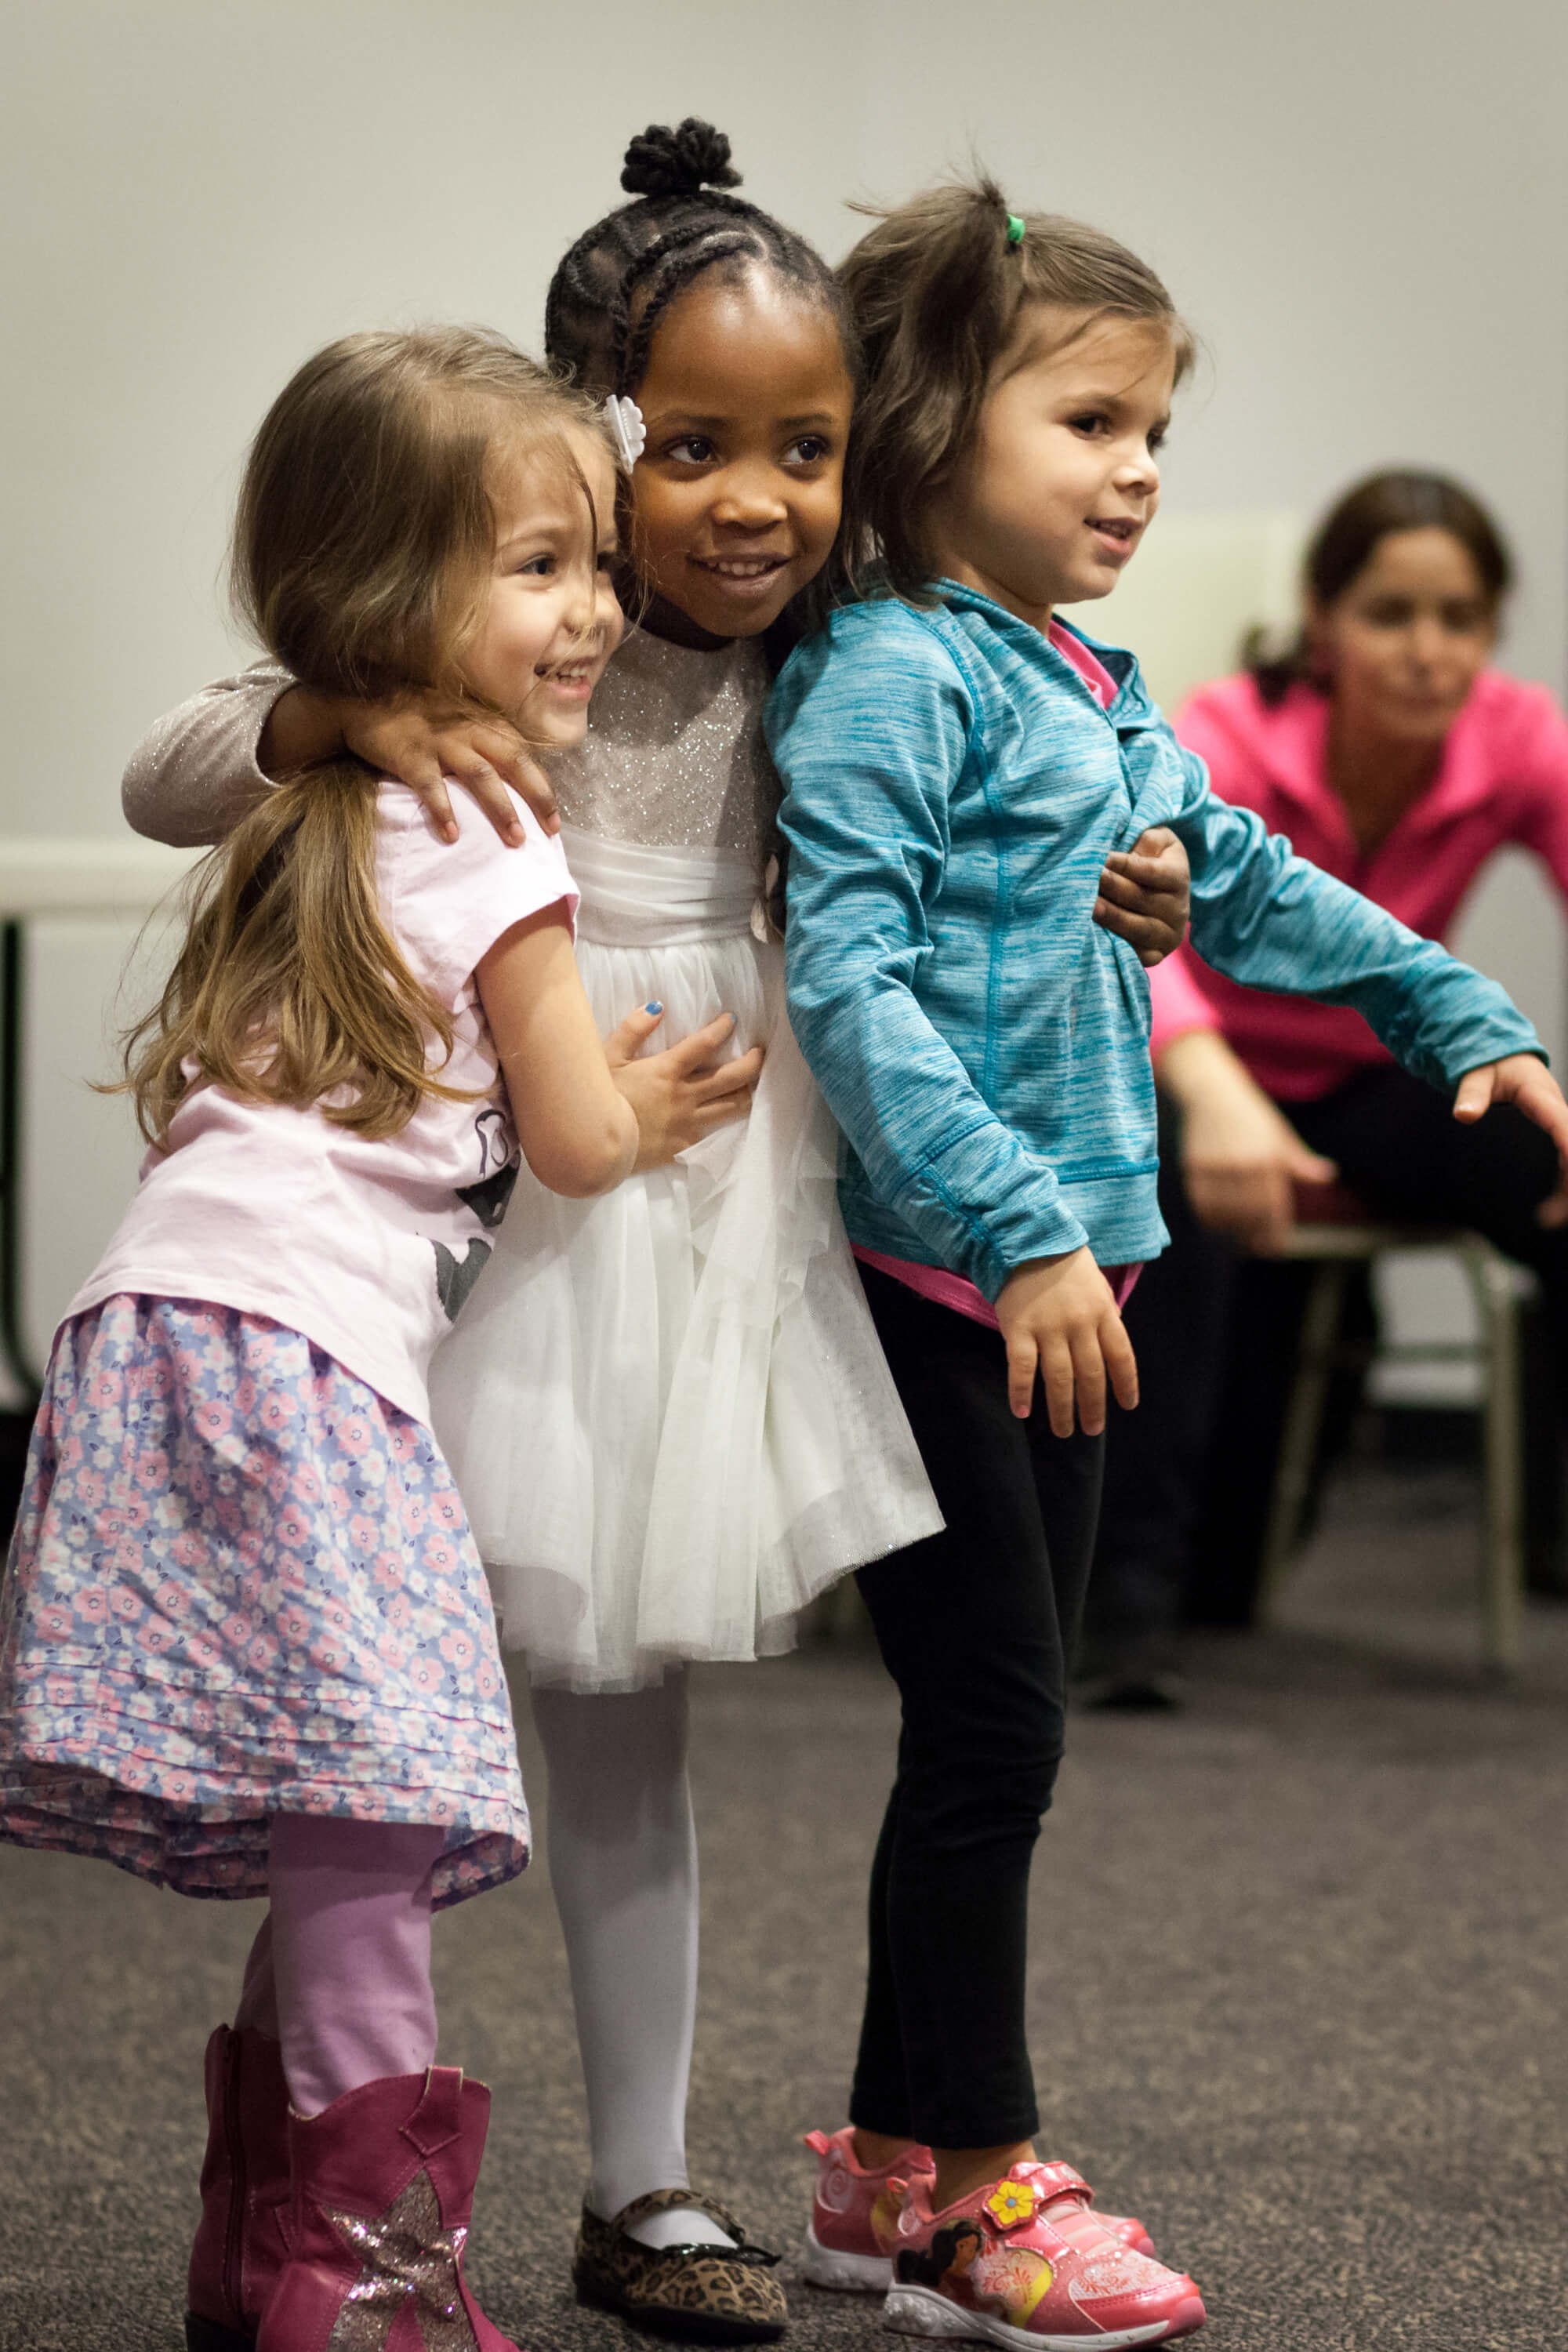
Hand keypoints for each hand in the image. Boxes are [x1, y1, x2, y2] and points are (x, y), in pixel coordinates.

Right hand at [339, 690, 561, 841]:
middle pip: (514, 763)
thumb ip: (484, 739)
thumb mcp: (458, 719)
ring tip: (515, 839)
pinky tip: (452, 835)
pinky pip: (432, 787)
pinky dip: (443, 811)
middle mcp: (468, 729)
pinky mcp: (411, 757)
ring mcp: (440, 742)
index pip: (523, 755)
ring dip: (502, 809)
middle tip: (550, 830)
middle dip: (536, 797)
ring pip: (482, 776)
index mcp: (482, 722)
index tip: (555, 818)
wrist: (365, 704)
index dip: (543, 786)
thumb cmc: (417, 717)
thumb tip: (514, 774)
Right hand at [604, 1003, 764, 1171]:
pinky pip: (714, 1130)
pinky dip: (726, 1118)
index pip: (704, 1044)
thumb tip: (657, 1006)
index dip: (722, 1029)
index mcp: (667, 1070)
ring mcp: (688, 1123)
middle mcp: (685, 1096)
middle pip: (732, 1077)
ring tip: (752, 1084)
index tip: (732, 1020)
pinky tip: (729, 1113)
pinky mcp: (685, 1145)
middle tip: (760, 1054)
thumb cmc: (597, 1099)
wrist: (594, 1147)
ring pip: (732, 1107)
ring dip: (747, 1092)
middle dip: (752, 1063)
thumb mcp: (607, 1057)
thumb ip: (632, 1030)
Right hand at [995, 1247, 1138, 1433]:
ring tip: (1064, 1431)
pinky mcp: (1019, 1329)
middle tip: (1092, 1429)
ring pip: (1060, 1378)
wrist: (1025, 1237)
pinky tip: (1023, 1412)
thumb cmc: (1062, 1258)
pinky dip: (1022, 1392)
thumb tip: (1110, 1338)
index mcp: (1103, 1311)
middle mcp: (1080, 1324)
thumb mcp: (1095, 1282)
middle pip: (1091, 1375)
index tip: (1127, 1406)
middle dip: (1093, 1407)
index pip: (1121, 1356)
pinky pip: (1022, 1368)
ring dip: (1063, 1409)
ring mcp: (1049, 1328)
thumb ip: (1103, 1310)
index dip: (1126, 1384)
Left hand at [1094, 826, 1189, 966]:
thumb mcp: (1155, 841)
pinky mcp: (1155, 955)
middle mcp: (1179, 910)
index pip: (1152, 872)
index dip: (1126, 865)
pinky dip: (1116, 944)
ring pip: (1139, 929)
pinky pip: (1136, 954)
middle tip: (1090, 878)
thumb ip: (1147, 839)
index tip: (1101, 857)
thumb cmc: (1150, 859)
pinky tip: (1095, 933)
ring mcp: (1169, 935)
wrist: (1160, 894)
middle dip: (1114, 888)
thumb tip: (1128, 849)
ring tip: (1088, 906)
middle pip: (1143, 900)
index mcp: (1179, 877)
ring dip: (1112, 917)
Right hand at [1159, 1028, 1335, 1251]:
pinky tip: (1218, 1223)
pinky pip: (1203, 1204)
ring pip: (1225, 1213)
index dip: (1274, 1232)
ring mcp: (1217, 1168)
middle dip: (1255, 1236)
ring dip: (1232, 1231)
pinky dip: (1211, 1219)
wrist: (1211, 1092)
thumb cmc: (1251, 1114)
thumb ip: (1300, 1161)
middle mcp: (1243, 1165)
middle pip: (1250, 1215)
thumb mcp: (1280, 1135)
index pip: (1274, 1206)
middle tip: (1258, 1249)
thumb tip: (1327, 1176)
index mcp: (1269, 1158)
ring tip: (1238, 1240)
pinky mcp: (1195, 1168)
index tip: (1275, 1248)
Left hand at [1454, 1053, 1567, 1226]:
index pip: (1563, 1125)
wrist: (1503, 1054)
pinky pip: (1564, 1158)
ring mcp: (1557, 1124)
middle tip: (1554, 1214)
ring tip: (1550, 1219)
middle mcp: (1557, 1112)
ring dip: (1567, 1187)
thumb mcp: (1478, 1074)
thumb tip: (1464, 1115)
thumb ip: (1471, 1093)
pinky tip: (1551, 1206)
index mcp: (1542, 1098)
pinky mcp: (1552, 1132)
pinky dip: (1563, 1181)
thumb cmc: (1492, 1063)